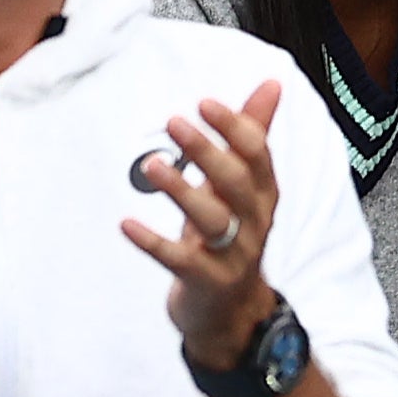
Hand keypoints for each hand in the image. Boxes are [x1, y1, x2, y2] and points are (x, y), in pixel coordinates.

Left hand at [122, 81, 282, 369]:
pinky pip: (180, 260)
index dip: (235, 128)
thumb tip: (272, 84)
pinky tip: (125, 224)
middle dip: (208, 151)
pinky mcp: (206, 283)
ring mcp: (232, 255)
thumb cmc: (231, 235)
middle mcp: (253, 223)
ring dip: (181, 190)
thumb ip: (252, 135)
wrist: (232, 313)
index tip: (205, 103)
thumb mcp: (242, 187)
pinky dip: (152, 242)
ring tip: (151, 165)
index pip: (258, 155)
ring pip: (212, 220)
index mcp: (262, 195)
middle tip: (174, 122)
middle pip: (236, 183)